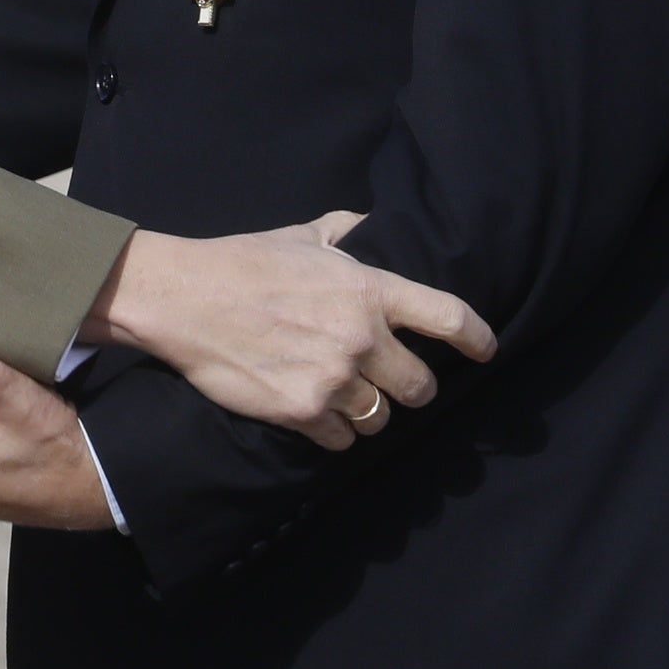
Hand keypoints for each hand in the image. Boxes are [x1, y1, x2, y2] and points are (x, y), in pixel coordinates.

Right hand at [76, 214, 495, 451]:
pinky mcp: (303, 411)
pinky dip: (334, 433)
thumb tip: (373, 229)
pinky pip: (343, 440)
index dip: (476, 338)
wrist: (183, 298)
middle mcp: (361, 337)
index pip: (449, 316)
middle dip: (410, 387)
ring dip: (370, 413)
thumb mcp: (304, 234)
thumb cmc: (243, 261)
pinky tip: (316, 414)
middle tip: (393, 383)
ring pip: (382, 419)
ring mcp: (334, 378)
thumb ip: (348, 233)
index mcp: (370, 289)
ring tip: (346, 398)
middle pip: (420, 385)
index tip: (485, 352)